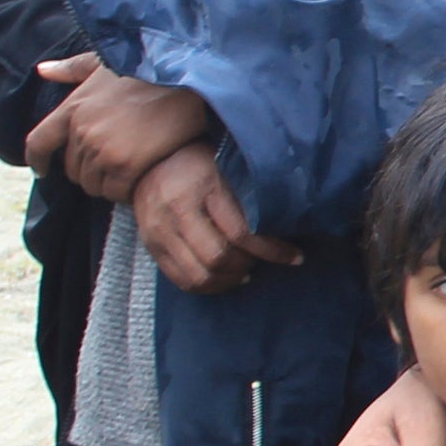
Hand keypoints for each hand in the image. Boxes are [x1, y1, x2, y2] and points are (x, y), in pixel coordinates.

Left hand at [24, 55, 213, 199]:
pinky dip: (123, 191)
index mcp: (73, 107)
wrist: (188, 82)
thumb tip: (42, 71)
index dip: (37, 160)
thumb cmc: (149, 70)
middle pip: (70, 169)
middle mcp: (82, 131)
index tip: (42, 170)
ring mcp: (102, 150)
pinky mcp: (125, 165)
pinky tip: (136, 180)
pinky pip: (114, 191)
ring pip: (92, 184)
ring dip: (106, 183)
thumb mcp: (105, 63)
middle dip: (86, 171)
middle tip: (109, 167)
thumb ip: (72, 69)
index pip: (38, 143)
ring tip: (125, 173)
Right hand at [129, 143, 301, 294]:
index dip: (272, 251)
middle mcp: (176, 212)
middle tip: (263, 262)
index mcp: (202, 189)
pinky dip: (207, 285)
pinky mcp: (151, 246)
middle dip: (247, 266)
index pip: (241, 232)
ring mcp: (158, 232)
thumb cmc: (199, 161)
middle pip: (218, 258)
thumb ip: (250, 196)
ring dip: (228, 280)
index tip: (296, 257)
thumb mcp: (228, 168)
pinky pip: (180, 280)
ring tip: (245, 273)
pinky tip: (224, 278)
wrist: (150, 160)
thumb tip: (288, 224)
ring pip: (198, 276)